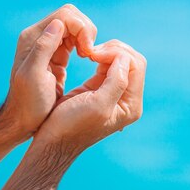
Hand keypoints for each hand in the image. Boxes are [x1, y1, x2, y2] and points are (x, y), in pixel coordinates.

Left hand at [0, 4, 97, 139]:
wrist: (23, 120)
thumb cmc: (29, 103)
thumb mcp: (34, 76)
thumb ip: (43, 48)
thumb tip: (57, 24)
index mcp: (33, 38)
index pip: (65, 15)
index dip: (82, 29)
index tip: (86, 53)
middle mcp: (39, 36)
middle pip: (72, 16)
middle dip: (86, 31)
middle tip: (89, 54)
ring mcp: (48, 44)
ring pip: (75, 25)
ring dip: (87, 38)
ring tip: (87, 57)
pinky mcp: (56, 53)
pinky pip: (75, 38)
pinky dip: (85, 44)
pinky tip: (86, 58)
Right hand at [33, 39, 145, 154]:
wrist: (53, 139)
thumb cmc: (72, 125)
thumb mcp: (97, 105)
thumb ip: (116, 82)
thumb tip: (123, 58)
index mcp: (131, 104)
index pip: (137, 66)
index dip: (118, 54)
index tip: (94, 54)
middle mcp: (127, 99)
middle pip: (132, 61)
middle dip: (114, 50)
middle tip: (92, 51)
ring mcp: (114, 92)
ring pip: (121, 61)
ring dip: (106, 52)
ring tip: (89, 53)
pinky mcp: (100, 87)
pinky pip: (108, 65)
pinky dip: (100, 56)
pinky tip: (88, 56)